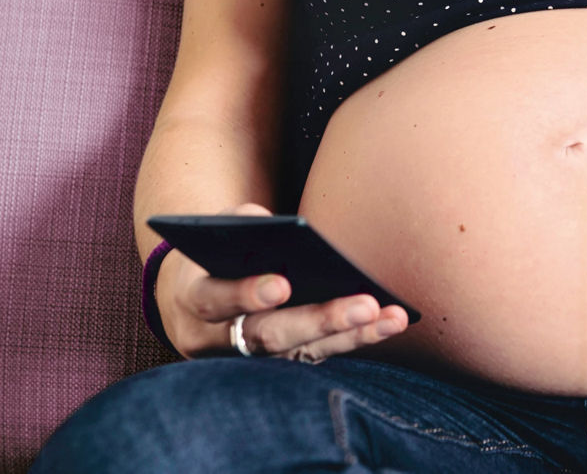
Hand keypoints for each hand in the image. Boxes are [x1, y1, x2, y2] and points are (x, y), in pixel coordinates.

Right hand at [154, 202, 408, 361]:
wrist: (199, 296)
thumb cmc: (220, 251)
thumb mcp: (219, 229)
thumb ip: (241, 224)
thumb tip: (277, 228)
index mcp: (194, 301)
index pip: (216, 300)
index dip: (246, 294)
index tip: (282, 285)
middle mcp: (219, 341)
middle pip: (269, 336)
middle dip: (319, 320)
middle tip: (363, 305)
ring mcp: (250, 360)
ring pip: (301, 353)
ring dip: (351, 336)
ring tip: (392, 317)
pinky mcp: (281, 363)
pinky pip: (320, 356)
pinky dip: (356, 340)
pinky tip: (390, 322)